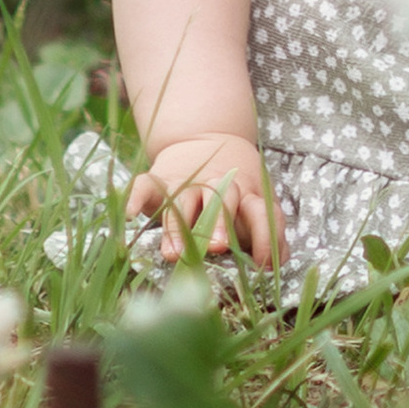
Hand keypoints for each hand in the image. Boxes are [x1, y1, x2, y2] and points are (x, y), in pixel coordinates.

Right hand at [126, 133, 278, 267]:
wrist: (207, 141)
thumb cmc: (235, 190)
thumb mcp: (255, 203)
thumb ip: (268, 231)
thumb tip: (280, 263)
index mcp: (247, 192)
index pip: (261, 211)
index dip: (264, 237)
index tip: (262, 266)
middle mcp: (217, 185)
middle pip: (220, 201)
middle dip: (218, 224)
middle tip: (215, 248)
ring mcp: (187, 182)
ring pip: (182, 202)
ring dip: (177, 228)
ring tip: (172, 255)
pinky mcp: (159, 181)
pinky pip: (144, 186)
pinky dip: (134, 198)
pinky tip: (129, 215)